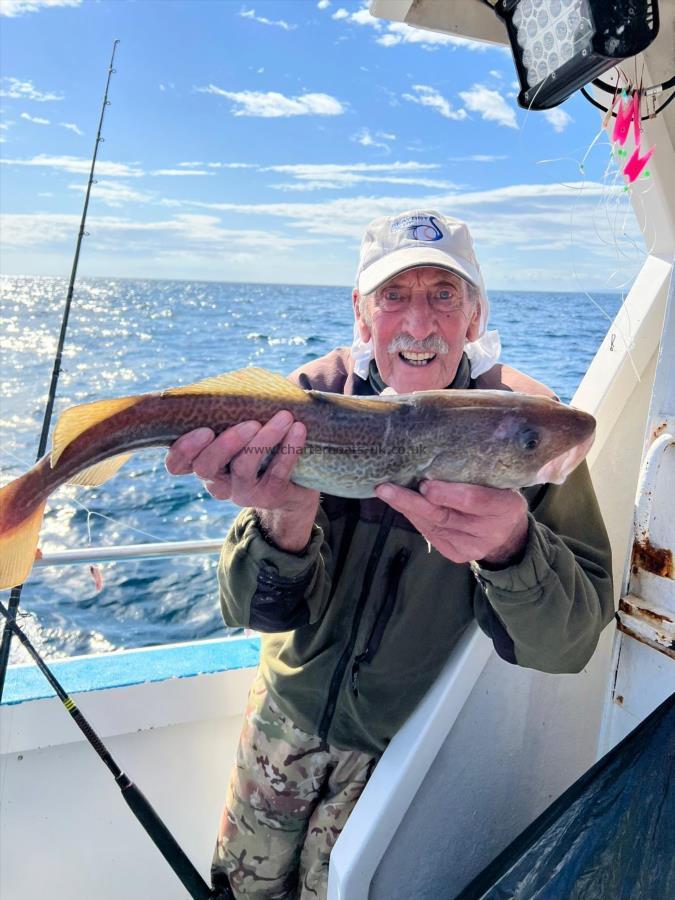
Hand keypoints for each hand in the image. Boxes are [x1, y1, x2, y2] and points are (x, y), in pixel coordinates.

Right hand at [165, 410, 318, 513]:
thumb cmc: (262, 439)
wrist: (298, 479)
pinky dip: (288, 449)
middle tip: (251, 423)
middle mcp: (217, 481)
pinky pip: (277, 473)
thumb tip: (236, 384)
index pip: (177, 463)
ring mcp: (242, 492)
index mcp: (203, 460)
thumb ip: (230, 406)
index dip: (184, 450)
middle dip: (226, 443)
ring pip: (243, 468)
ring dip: (264, 439)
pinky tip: (298, 429)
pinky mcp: (270, 496)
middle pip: (206, 466)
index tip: (205, 430)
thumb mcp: (243, 422)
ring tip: (284, 417)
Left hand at [374, 481, 528, 566]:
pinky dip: (414, 517)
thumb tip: (441, 447)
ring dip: (407, 508)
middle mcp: (488, 531)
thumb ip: (478, 469)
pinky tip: (401, 504)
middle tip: (386, 488)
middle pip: (445, 515)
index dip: (447, 493)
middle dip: (412, 502)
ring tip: (386, 492)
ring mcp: (471, 547)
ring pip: (432, 525)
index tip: (425, 483)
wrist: (507, 534)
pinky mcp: (456, 554)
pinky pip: (429, 533)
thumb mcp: (500, 480)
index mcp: (505, 506)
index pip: (473, 500)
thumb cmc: (499, 494)